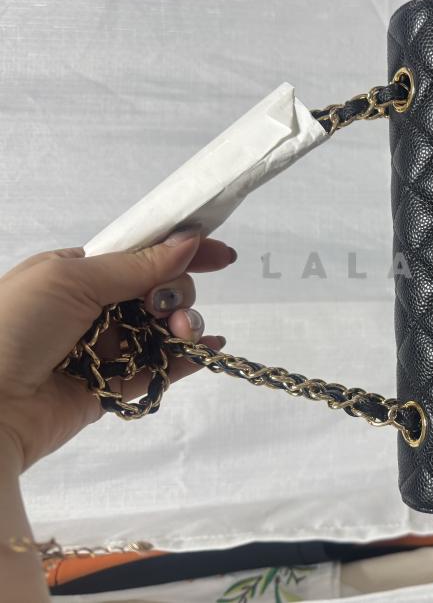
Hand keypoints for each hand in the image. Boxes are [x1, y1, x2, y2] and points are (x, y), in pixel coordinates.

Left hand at [0, 229, 235, 473]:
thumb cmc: (15, 327)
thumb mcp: (71, 280)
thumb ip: (136, 265)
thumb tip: (189, 239)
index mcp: (77, 273)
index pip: (140, 255)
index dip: (182, 252)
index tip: (221, 255)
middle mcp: (94, 308)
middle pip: (158, 291)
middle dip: (177, 294)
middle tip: (167, 308)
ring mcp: (106, 348)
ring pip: (164, 329)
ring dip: (184, 326)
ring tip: (184, 333)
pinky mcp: (114, 385)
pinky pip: (160, 367)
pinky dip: (188, 358)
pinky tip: (210, 350)